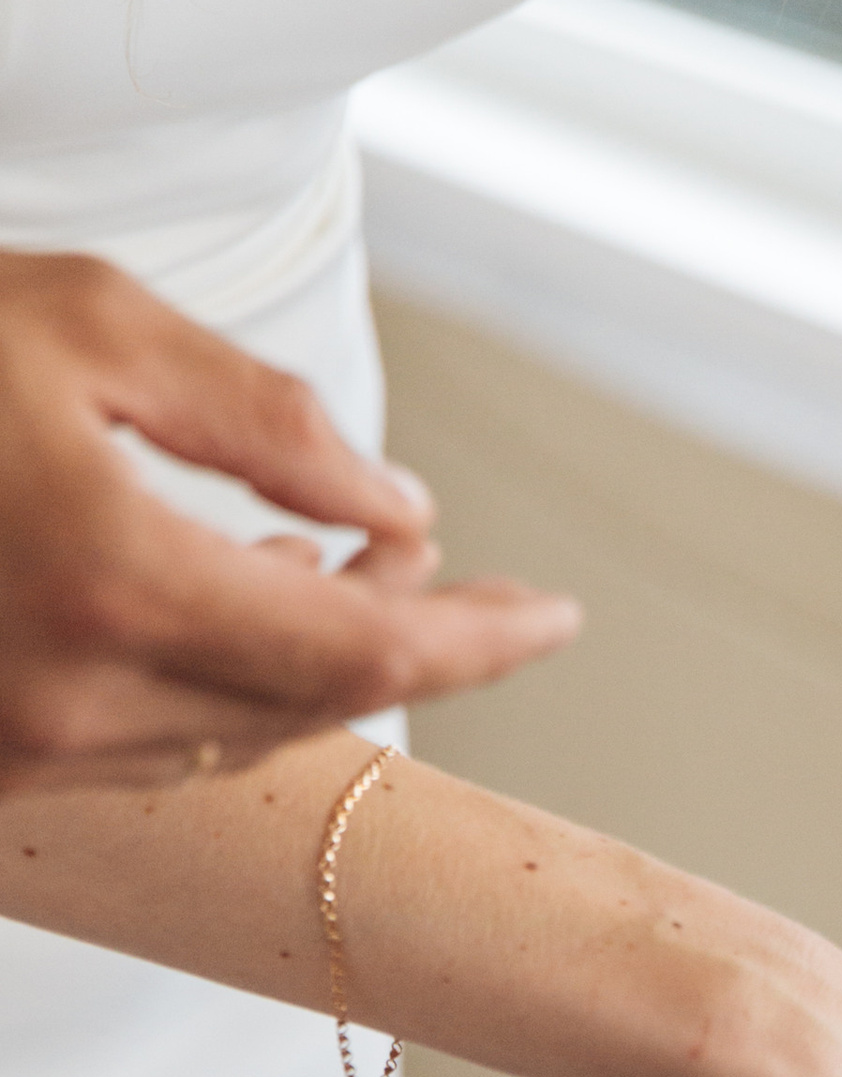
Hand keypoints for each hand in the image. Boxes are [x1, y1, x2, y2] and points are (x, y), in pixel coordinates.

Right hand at [0, 254, 581, 786]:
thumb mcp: (83, 326)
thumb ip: (260, 417)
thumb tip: (396, 503)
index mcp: (113, 588)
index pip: (366, 654)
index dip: (480, 641)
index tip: (554, 616)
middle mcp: (70, 702)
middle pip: (312, 703)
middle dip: (406, 635)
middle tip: (446, 562)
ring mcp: (21, 750)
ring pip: (234, 733)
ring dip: (316, 656)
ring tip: (359, 561)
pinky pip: (147, 741)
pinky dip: (223, 676)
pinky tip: (248, 593)